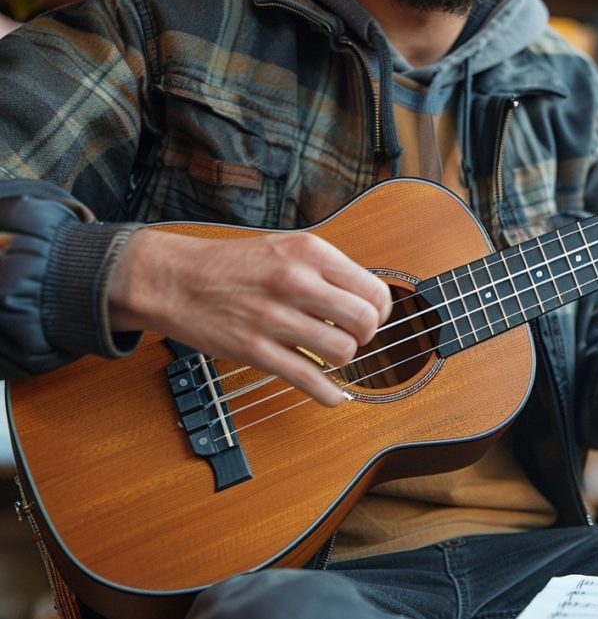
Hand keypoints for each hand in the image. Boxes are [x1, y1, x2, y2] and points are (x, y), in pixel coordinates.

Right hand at [109, 230, 392, 405]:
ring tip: (330, 353)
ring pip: (342, 351)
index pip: (372, 289)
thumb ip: (325, 270)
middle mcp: (296, 282)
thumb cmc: (231, 265)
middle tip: (351, 336)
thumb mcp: (285, 248)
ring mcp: (274, 317)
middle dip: (366, 336)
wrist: (171, 278)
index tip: (370, 317)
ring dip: (344, 360)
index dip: (379, 310)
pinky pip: (308, 379)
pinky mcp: (255, 350)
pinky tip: (334, 396)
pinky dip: (329, 394)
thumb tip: (365, 301)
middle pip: (364, 321)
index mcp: (309, 252)